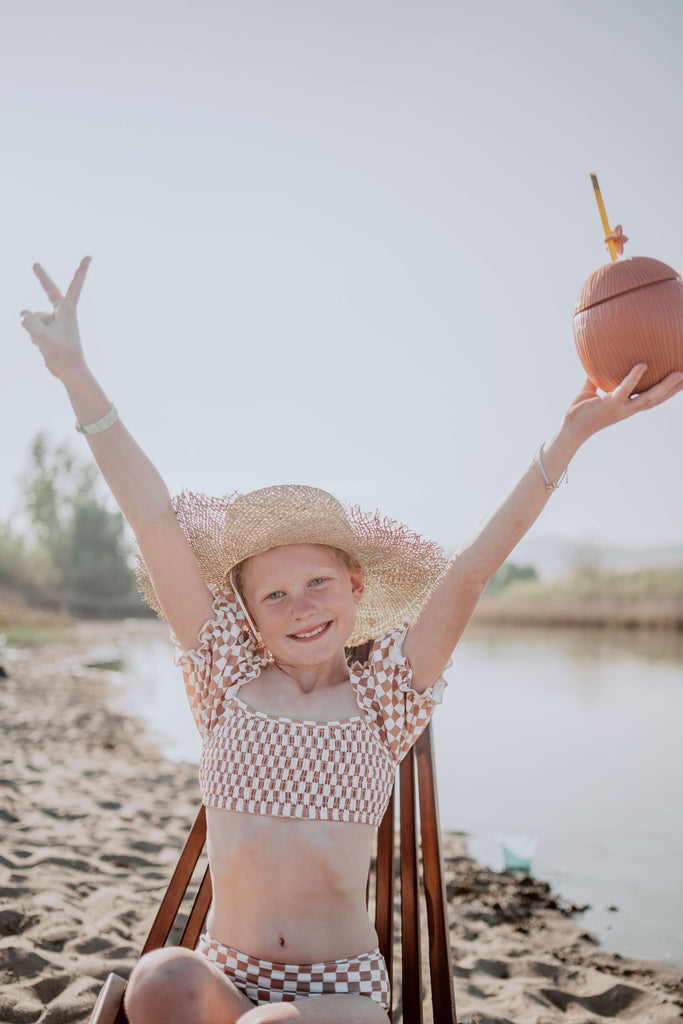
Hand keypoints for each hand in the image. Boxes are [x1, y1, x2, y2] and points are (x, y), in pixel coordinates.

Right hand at [20, 257, 91, 379]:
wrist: (69, 371)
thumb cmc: (61, 353)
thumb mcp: (40, 336)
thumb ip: (27, 320)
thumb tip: (23, 313)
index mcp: (68, 311)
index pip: (75, 286)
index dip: (81, 270)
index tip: (89, 256)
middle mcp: (62, 314)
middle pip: (49, 292)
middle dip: (41, 278)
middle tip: (35, 264)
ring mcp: (54, 323)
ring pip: (34, 319)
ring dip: (35, 331)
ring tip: (48, 343)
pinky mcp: (49, 332)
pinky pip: (33, 329)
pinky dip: (34, 337)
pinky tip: (45, 347)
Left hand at [563, 364, 682, 443]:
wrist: (569, 428)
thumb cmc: (579, 411)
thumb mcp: (590, 391)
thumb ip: (596, 378)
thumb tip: (596, 362)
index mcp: (626, 407)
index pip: (650, 399)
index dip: (666, 392)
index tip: (680, 383)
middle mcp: (627, 409)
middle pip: (656, 399)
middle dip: (673, 390)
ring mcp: (620, 408)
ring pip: (648, 398)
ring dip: (664, 387)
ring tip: (678, 374)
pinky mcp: (610, 405)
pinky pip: (625, 390)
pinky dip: (633, 377)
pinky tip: (642, 366)